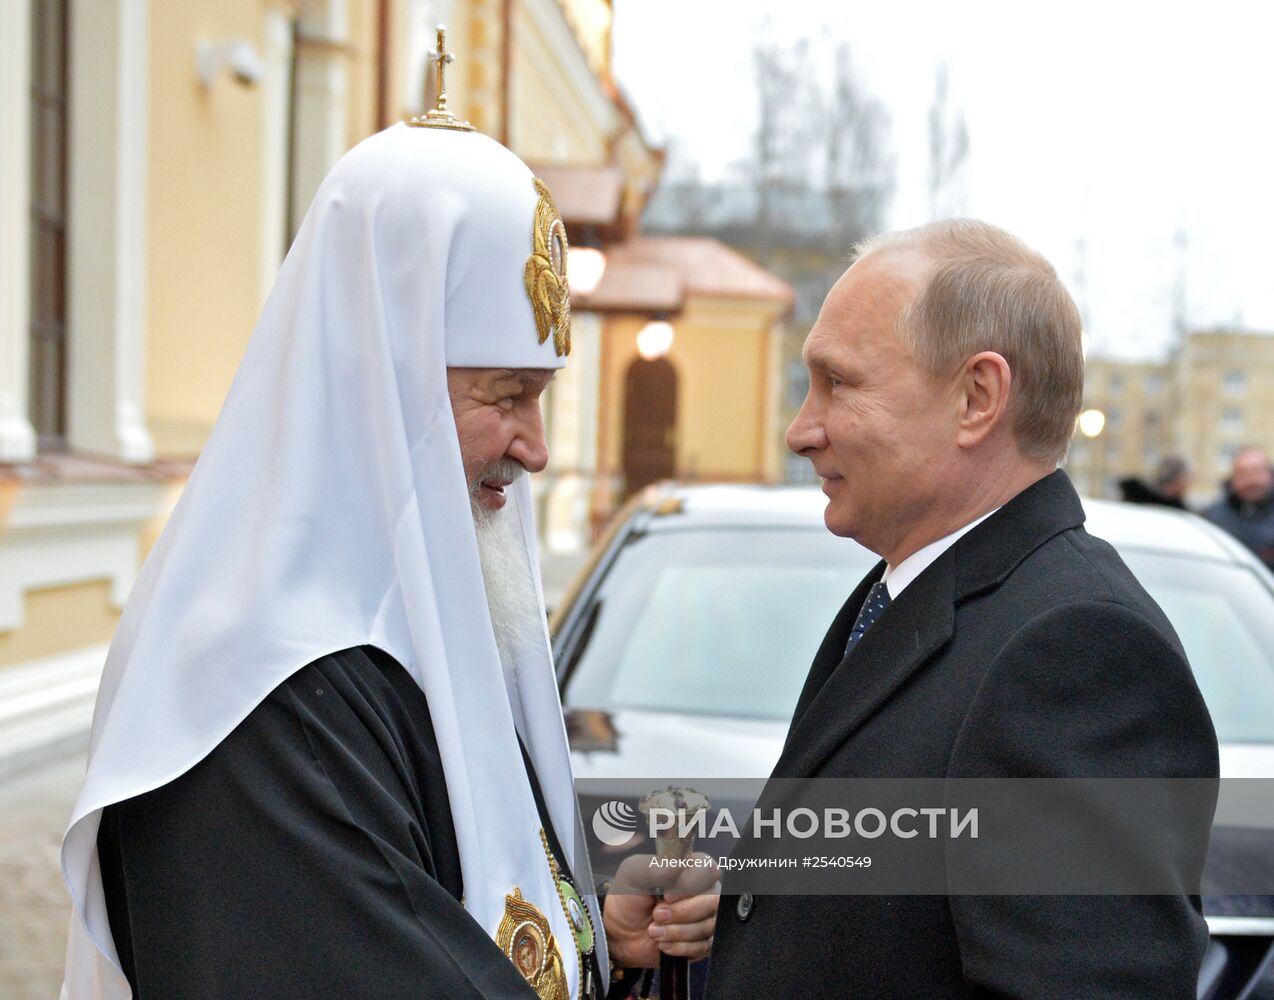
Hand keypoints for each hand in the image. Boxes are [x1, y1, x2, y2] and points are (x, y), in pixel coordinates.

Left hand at [602, 853, 718, 968]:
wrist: (620, 933)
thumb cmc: (628, 897)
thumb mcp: (633, 874)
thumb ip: (656, 867)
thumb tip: (677, 865)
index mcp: (690, 868)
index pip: (709, 870)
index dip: (690, 885)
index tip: (667, 894)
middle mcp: (703, 891)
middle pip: (713, 901)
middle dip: (682, 912)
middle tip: (657, 914)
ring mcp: (705, 917)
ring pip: (708, 926)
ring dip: (676, 931)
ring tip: (653, 930)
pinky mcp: (703, 942)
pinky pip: (704, 947)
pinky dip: (679, 947)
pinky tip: (662, 943)